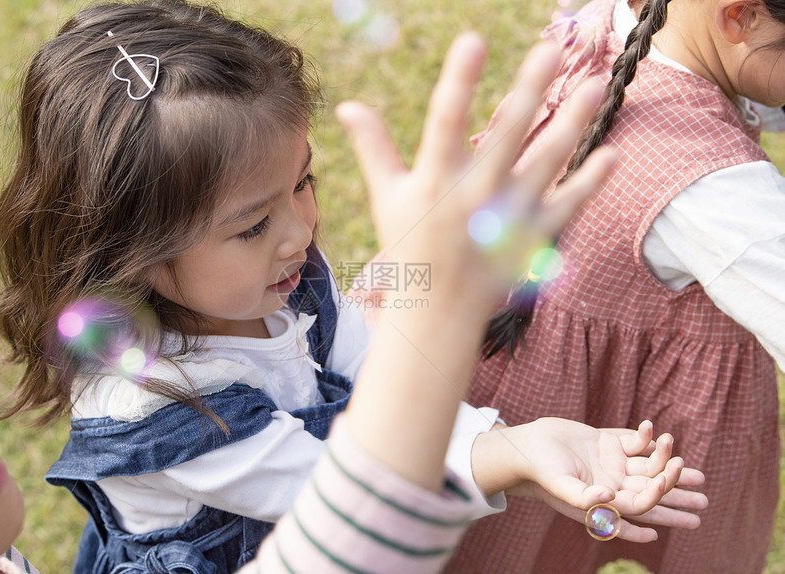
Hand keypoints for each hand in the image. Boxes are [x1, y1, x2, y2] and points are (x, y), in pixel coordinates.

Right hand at [337, 34, 617, 490]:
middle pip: (506, 134)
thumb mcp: (388, 197)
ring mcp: (507, 217)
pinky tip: (613, 153)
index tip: (473, 40)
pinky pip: (567, 205)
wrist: (438, 311)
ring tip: (598, 84)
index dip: (459, 81)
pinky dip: (591, 182)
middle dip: (530, 90)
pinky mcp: (533, 237)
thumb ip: (373, 147)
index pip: (445, 122)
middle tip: (552, 49)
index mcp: (435, 181)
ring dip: (573, 123)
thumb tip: (347, 106)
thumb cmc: (410, 246)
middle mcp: (474, 195)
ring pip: (546, 161)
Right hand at [476, 419, 707, 542]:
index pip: (640, 505)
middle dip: (677, 495)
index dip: (660, 499)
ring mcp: (610, 463)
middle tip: (703, 497)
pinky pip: (634, 443)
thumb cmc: (540, 468)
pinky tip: (655, 432)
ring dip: (669, 464)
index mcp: (604, 500)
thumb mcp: (560, 485)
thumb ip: (583, 498)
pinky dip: (647, 439)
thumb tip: (609, 499)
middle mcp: (612, 484)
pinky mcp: (606, 444)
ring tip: (695, 469)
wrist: (526, 444)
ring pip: (649, 466)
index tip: (668, 482)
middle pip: (651, 490)